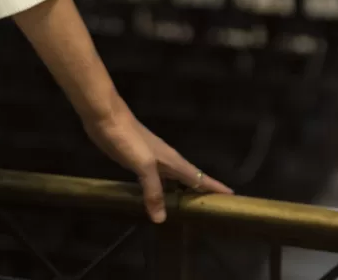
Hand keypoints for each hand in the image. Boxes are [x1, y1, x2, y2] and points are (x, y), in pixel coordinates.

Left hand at [83, 100, 233, 222]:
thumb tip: (162, 219)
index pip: (198, 176)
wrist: (106, 117)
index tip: (231, 197)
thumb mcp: (143, 165)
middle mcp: (166, 161)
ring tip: (186, 209)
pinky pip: (155, 180)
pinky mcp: (137, 162)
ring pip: (171, 180)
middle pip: (188, 179)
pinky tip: (156, 198)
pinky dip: (160, 190)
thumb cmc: (128, 138)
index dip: (214, 186)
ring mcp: (151, 161)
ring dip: (179, 193)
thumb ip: (153, 191)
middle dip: (200, 192)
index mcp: (172, 161)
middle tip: (209, 209)